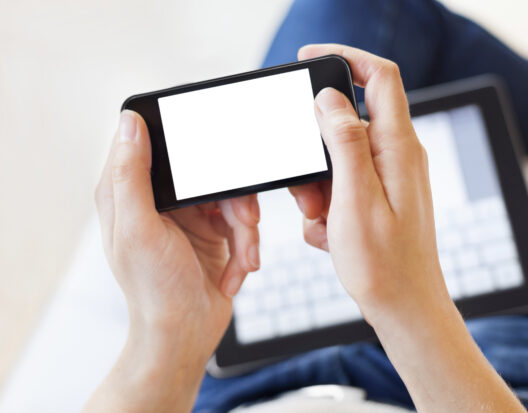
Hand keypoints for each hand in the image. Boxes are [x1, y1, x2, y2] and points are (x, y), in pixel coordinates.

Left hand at [88, 110, 259, 411]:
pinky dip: (246, 247)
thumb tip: (128, 122)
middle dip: (236, 203)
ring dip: (246, 231)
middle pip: (210, 173)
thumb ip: (132, 175)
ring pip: (233, 198)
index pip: (158, 147)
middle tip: (246, 224)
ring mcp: (190, 216)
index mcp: (131, 192)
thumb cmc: (154, 290)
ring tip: (245, 259)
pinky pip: (243, 223)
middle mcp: (160, 200)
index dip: (189, 146)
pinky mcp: (215, 232)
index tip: (216, 157)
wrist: (186, 334)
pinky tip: (240, 270)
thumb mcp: (140, 229)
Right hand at [290, 44, 448, 322]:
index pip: (379, 77)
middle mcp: (399, 156)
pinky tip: (333, 235)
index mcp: (398, 148)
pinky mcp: (382, 197)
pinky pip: (345, 185)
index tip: (310, 58)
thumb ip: (344, 143)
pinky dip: (330, 207)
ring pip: (341, 160)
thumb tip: (330, 100)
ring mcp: (391, 177)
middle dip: (318, 152)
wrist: (405, 308)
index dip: (346, 57)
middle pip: (349, 124)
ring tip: (324, 223)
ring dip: (320, 188)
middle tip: (309, 195)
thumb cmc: (384, 264)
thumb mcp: (355, 200)